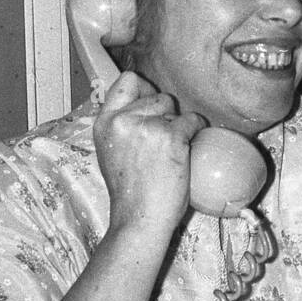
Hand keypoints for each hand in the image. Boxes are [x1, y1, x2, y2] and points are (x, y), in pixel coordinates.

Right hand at [92, 71, 205, 240]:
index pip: (126, 81)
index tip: (151, 104)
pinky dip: (196, 129)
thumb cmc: (130, 192)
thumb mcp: (111, 151)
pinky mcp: (171, 138)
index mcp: (104, 123)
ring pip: (173, 107)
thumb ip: (122, 127)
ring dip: (177, 123)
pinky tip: (188, 146)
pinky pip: (192, 120)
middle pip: (155, 94)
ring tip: (170, 149)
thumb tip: (143, 107)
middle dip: (164, 112)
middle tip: (162, 139)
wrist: (139, 219)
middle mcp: (122, 120)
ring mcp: (147, 128)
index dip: (143, 88)